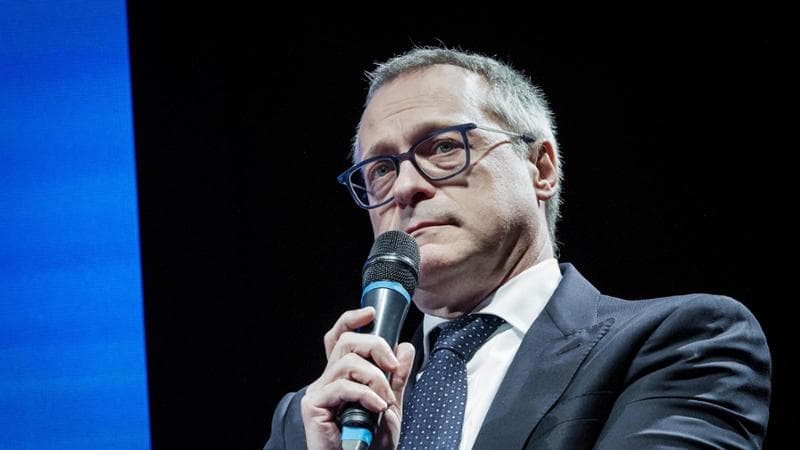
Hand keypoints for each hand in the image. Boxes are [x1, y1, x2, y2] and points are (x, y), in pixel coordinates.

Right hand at [301, 307, 414, 449]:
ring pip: (348, 362)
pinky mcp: (314, 406)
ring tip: (386, 401)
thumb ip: (396, 379)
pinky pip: (343, 387)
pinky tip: (378, 409)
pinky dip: (367, 395)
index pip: (340, 338)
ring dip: (375, 378)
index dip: (351, 320)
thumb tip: (405, 348)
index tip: (371, 313)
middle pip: (346, 342)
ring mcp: (319, 392)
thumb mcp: (390, 406)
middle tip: (393, 367)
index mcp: (342, 377)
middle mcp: (327, 380)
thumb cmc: (370, 444)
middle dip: (375, 346)